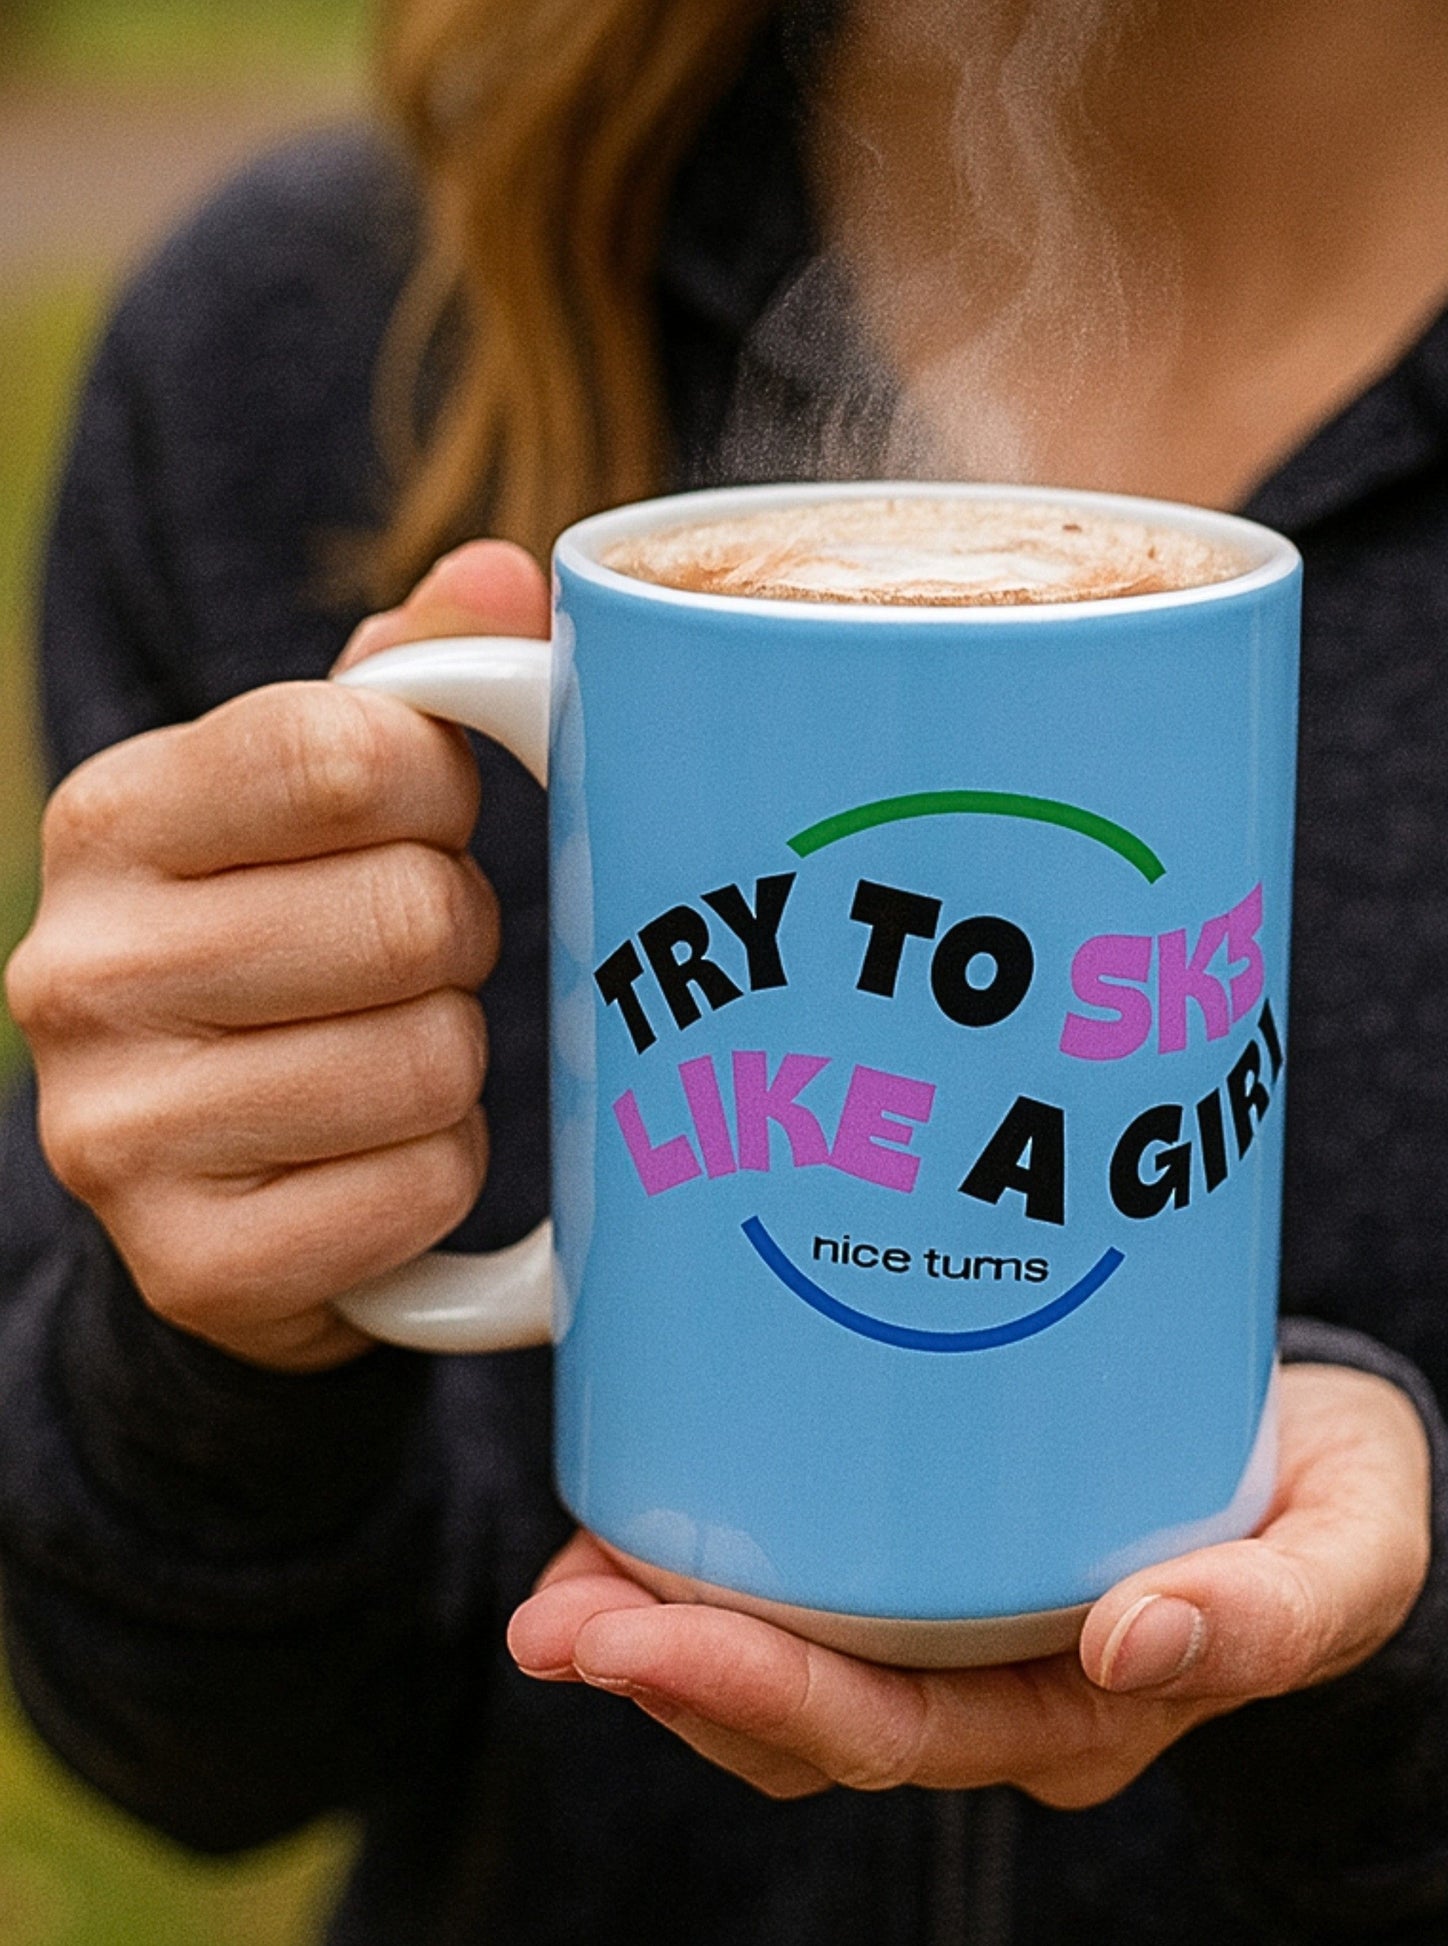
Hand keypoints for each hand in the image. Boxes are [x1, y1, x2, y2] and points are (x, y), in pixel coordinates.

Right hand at [4, 542, 546, 1370]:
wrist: (217, 1171)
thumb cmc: (298, 936)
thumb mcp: (327, 795)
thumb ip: (411, 679)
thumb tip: (501, 578)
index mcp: (115, 817)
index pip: (345, 752)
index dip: (443, 785)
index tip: (432, 814)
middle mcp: (80, 969)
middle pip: (410, 916)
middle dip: (461, 935)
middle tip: (422, 957)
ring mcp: (116, 1131)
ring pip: (430, 1062)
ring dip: (455, 1060)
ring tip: (395, 1050)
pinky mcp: (190, 1262)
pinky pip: (422, 1191)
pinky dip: (442, 1173)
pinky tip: (380, 1156)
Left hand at [507, 1362, 1429, 1805]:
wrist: (1333, 1460)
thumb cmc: (1341, 1505)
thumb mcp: (1354, 1551)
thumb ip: (1273, 1612)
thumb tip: (1134, 1644)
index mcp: (1082, 1714)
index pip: (896, 1733)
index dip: (758, 1695)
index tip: (632, 1635)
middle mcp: (1002, 1696)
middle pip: (811, 1720)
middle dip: (671, 1676)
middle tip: (550, 1619)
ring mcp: (964, 1637)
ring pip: (788, 1675)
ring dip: (664, 1637)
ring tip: (560, 1588)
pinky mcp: (942, 1558)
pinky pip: (810, 1595)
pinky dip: (714, 1571)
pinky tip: (640, 1521)